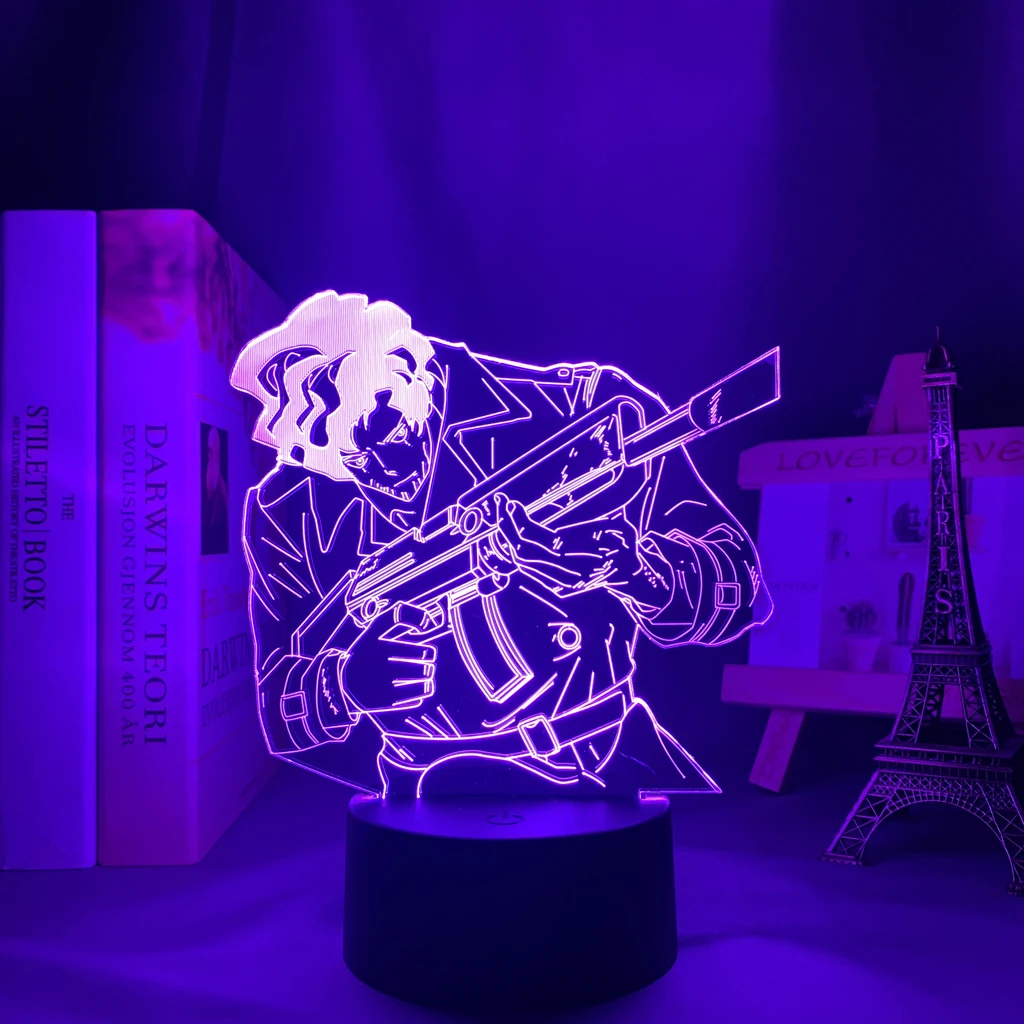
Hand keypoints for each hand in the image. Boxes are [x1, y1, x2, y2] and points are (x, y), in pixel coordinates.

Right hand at [338, 611, 435, 713]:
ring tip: (420, 678)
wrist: (343, 682)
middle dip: (428, 667)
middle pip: (425, 669)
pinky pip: (416, 700)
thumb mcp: (376, 628)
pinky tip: (411, 689)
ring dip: (426, 681)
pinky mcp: (388, 704)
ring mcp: (386, 688)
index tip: (424, 653)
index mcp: (385, 648)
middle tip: (423, 666)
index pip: (423, 653)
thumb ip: (401, 615)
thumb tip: (426, 622)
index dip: (429, 653)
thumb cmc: (366, 651)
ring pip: (424, 686)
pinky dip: (418, 694)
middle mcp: (385, 668)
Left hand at [481, 493, 670, 607]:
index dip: (519, 524)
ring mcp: (555, 578)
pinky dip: (515, 542)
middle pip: (521, 551)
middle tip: (500, 501)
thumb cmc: (627, 550)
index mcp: (575, 566)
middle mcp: (560, 575)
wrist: (629, 576)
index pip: (535, 545)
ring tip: (504, 508)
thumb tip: (567, 537)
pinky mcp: (552, 576)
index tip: (511, 504)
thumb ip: (601, 531)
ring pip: (520, 557)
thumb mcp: (623, 533)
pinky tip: (511, 523)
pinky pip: (526, 561)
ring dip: (509, 532)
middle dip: (506, 526)